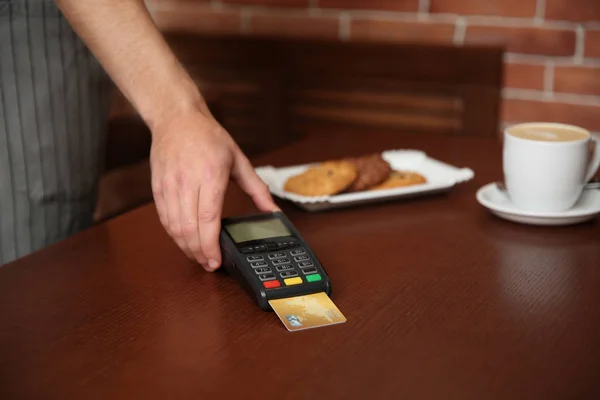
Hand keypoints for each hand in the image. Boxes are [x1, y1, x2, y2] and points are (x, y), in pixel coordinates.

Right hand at [149, 104, 278, 270]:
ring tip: (198, 256)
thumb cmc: (209, 136)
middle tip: (209, 264)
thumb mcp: (239, 160)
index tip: (216, 260)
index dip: (210, 245)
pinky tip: (184, 240)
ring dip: (185, 247)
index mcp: (211, 175)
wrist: (177, 118)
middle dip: (198, 252)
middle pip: (189, 228)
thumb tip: (273, 210)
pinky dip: (174, 234)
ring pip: (174, 227)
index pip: (208, 219)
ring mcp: (170, 185)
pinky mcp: (158, 187)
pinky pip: (164, 218)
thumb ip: (258, 189)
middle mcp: (188, 182)